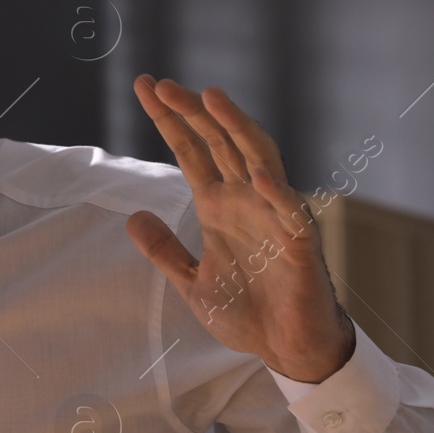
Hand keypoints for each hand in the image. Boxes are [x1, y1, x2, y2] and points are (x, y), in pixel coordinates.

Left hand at [124, 76, 353, 382]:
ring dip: (235, 128)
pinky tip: (255, 172)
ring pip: (257, 158)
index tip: (144, 86)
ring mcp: (274, 216)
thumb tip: (133, 217)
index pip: (191, 152)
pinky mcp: (300, 243)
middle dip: (192, 112)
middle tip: (160, 84)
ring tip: (211, 97)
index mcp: (219, 207)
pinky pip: (289, 211)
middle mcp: (246, 201)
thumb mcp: (191, 282)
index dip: (169, 120)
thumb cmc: (247, 312)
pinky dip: (275, 191)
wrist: (287, 349)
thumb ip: (165, 250)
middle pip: (219, 143)